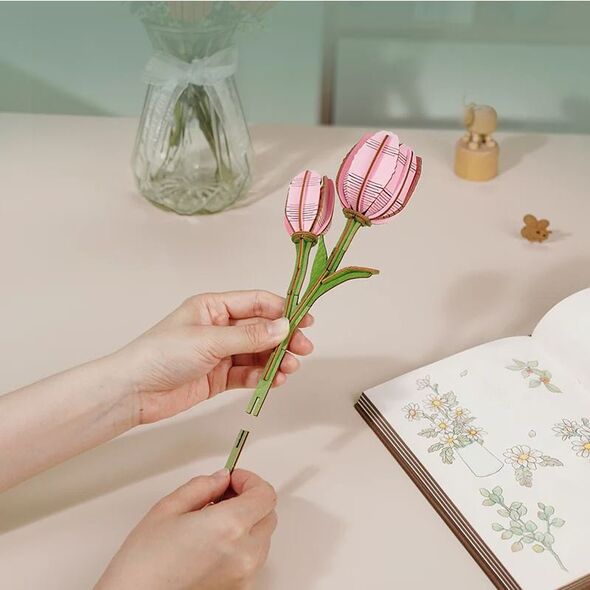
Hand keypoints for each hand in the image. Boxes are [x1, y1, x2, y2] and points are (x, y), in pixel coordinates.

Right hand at [95, 469, 276, 589]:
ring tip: (213, 521)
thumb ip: (201, 486)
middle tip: (223, 495)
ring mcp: (244, 576)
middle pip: (268, 515)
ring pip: (262, 538)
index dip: (250, 481)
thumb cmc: (143, 566)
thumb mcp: (168, 509)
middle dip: (249, 500)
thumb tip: (220, 479)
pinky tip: (214, 543)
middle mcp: (243, 553)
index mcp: (229, 527)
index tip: (233, 479)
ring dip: (247, 523)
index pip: (265, 494)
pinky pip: (252, 559)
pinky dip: (241, 546)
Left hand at [113, 290, 313, 423]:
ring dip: (276, 360)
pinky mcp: (218, 377)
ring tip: (289, 369)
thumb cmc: (161, 354)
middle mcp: (219, 327)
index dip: (282, 310)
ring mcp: (220, 353)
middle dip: (284, 338)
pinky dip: (262, 377)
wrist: (134, 391)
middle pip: (261, 329)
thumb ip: (249, 336)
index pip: (256, 303)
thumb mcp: (209, 341)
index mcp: (214, 307)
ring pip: (257, 353)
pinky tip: (274, 381)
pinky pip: (247, 374)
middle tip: (303, 349)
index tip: (305, 320)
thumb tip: (284, 327)